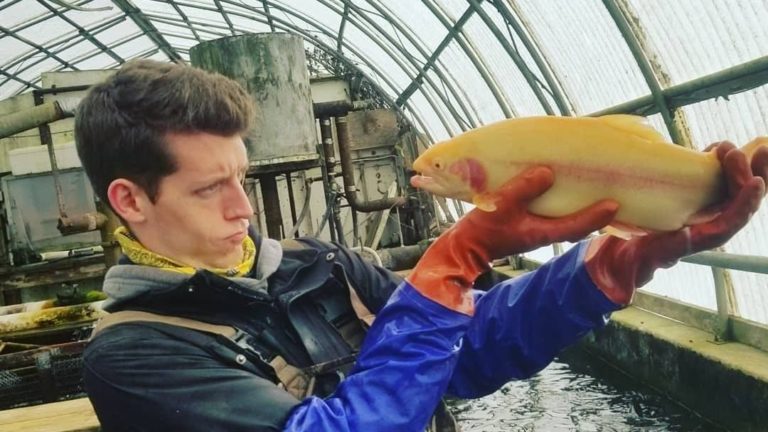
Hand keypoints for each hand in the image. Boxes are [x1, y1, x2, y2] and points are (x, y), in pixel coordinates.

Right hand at [410, 166, 618, 314]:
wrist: (463, 248)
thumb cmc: (481, 231)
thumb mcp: (500, 206)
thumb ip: (523, 189)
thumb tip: (547, 171)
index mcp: (541, 232)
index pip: (576, 225)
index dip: (596, 216)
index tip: (615, 204)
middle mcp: (543, 232)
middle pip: (577, 223)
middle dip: (596, 212)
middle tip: (614, 192)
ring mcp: (535, 229)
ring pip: (565, 217)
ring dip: (579, 205)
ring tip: (592, 186)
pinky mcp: (526, 224)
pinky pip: (551, 213)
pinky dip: (560, 202)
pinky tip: (559, 187)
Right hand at [585, 141, 767, 304]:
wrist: (620, 258)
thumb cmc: (622, 263)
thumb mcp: (622, 273)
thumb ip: (624, 283)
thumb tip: (622, 296)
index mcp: (692, 243)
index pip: (728, 226)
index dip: (743, 205)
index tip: (754, 182)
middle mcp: (705, 228)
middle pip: (739, 202)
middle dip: (748, 176)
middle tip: (743, 151)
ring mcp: (703, 213)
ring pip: (733, 190)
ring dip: (740, 167)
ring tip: (733, 145)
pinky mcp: (694, 202)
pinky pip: (717, 183)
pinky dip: (720, 166)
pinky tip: (714, 149)